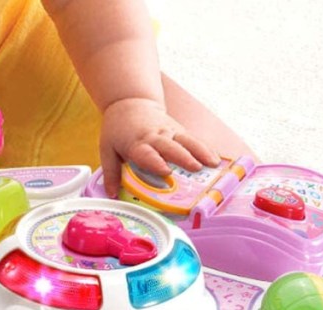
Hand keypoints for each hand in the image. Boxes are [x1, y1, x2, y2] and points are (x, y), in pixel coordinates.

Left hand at [99, 97, 220, 196]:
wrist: (130, 102)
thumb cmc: (118, 129)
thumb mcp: (107, 149)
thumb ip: (111, 172)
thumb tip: (111, 194)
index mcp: (136, 143)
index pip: (147, 153)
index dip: (156, 161)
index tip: (165, 170)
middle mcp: (155, 136)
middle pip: (171, 146)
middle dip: (184, 157)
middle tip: (196, 169)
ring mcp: (169, 132)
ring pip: (187, 141)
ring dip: (200, 152)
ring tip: (213, 164)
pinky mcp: (178, 130)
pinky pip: (193, 140)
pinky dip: (205, 148)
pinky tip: (215, 159)